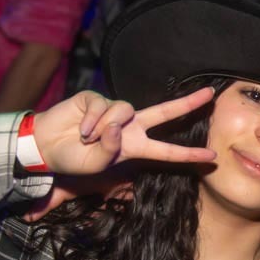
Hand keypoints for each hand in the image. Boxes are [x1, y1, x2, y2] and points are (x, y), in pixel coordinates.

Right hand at [31, 88, 217, 174]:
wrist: (46, 146)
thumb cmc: (73, 159)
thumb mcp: (96, 164)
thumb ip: (110, 149)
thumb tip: (116, 127)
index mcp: (135, 147)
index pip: (167, 151)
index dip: (189, 155)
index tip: (213, 156)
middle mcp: (130, 127)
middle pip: (165, 112)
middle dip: (188, 104)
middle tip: (211, 95)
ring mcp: (114, 111)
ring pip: (124, 110)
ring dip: (105, 126)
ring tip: (87, 137)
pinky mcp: (96, 99)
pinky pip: (102, 106)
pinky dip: (91, 120)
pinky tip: (80, 129)